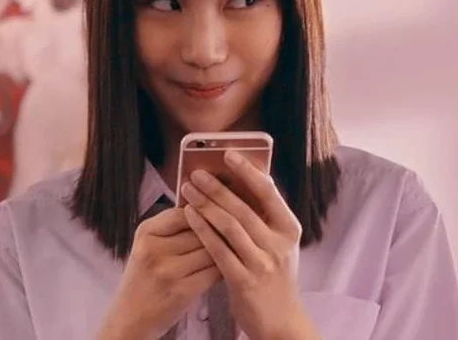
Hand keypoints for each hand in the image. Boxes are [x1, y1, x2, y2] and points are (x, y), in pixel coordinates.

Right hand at [97, 208, 220, 339]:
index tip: (217, 214)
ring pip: (211, 249)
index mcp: (146, 232)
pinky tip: (226, 267)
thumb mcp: (148, 244)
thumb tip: (206, 202)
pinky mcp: (181, 292)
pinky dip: (223, 268)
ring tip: (230, 249)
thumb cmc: (144, 276)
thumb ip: (172, 224)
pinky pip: (213, 272)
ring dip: (223, 250)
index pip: (184, 212)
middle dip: (216, 231)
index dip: (204, 212)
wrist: (129, 319)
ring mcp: (167, 271)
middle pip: (200, 230)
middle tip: (231, 232)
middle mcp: (154, 249)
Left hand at [181, 150, 317, 339]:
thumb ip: (263, 217)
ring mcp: (262, 263)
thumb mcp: (279, 243)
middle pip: (243, 207)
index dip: (248, 171)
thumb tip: (239, 182)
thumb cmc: (275, 275)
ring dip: (206, 204)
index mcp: (289, 228)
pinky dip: (202, 230)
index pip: (268, 192)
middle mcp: (279, 243)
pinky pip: (218, 249)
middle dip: (217, 187)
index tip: (229, 155)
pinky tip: (189, 216)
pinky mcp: (245, 281)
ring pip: (229, 226)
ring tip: (188, 189)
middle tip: (196, 172)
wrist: (281, 322)